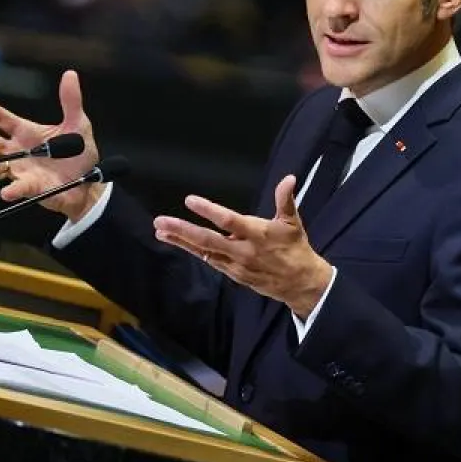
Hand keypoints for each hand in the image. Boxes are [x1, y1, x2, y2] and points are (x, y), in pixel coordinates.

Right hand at [0, 69, 102, 220]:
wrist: (89, 182)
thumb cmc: (80, 153)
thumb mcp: (78, 123)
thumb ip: (71, 101)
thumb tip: (69, 74)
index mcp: (28, 133)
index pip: (3, 120)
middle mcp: (20, 151)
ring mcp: (22, 170)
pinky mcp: (31, 187)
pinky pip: (18, 188)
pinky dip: (12, 190)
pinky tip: (5, 191)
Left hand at [152, 176, 334, 319]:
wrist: (299, 283)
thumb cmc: (295, 248)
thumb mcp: (293, 222)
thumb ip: (286, 199)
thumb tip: (289, 178)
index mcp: (258, 234)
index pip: (229, 221)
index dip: (209, 210)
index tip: (190, 200)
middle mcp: (243, 250)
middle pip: (208, 240)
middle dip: (182, 230)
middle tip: (161, 221)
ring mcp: (236, 264)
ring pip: (204, 252)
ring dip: (181, 241)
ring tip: (161, 231)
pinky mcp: (233, 274)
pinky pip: (210, 260)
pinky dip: (194, 251)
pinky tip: (180, 243)